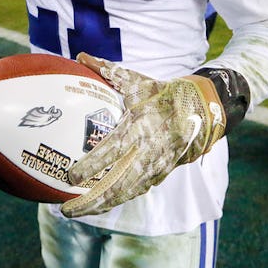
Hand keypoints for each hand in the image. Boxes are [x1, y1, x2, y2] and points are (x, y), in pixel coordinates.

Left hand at [60, 53, 225, 217]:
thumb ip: (106, 69)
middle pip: (117, 184)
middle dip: (91, 200)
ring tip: (76, 212)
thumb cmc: (162, 92)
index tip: (70, 175)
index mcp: (138, 127)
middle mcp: (147, 152)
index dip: (92, 165)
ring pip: (126, 193)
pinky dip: (117, 199)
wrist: (202, 109)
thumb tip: (80, 55)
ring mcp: (156, 166)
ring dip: (101, 205)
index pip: (112, 151)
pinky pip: (136, 190)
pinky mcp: (162, 173)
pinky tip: (98, 205)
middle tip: (65, 210)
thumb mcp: (135, 79)